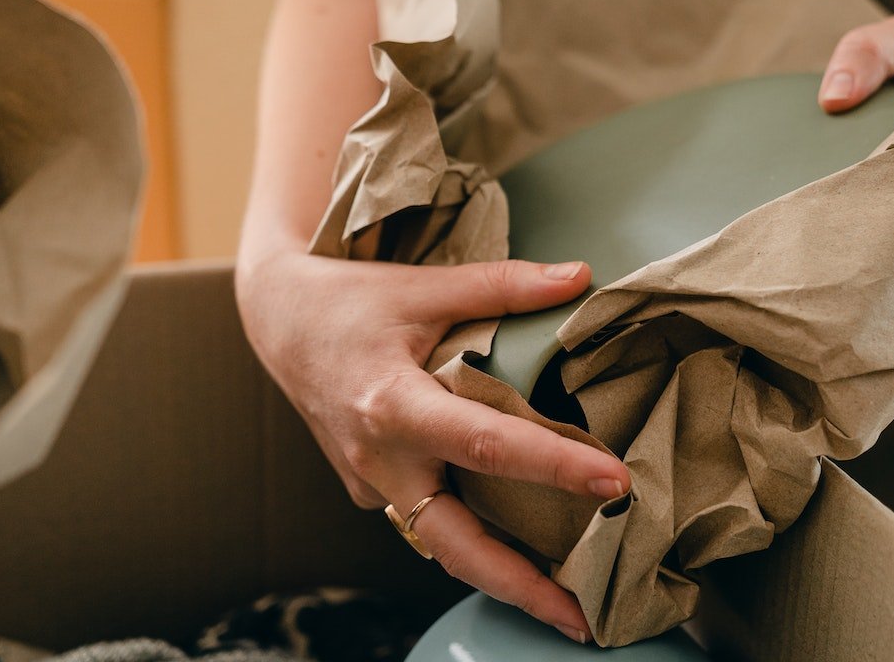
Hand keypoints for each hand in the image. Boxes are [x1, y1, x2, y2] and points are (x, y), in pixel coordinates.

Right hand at [235, 252, 631, 643]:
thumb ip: (503, 286)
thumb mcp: (425, 287)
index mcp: (393, 406)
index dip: (554, 467)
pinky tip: (521, 543)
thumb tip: (581, 276)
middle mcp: (381, 461)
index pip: (486, 447)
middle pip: (455, 543)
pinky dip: (474, 535)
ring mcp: (372, 485)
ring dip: (503, 577)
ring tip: (568, 604)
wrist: (279, 324)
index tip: (614, 484)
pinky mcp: (372, 492)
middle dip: (521, 587)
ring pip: (442, 545)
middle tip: (585, 618)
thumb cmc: (351, 303)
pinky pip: (428, 520)